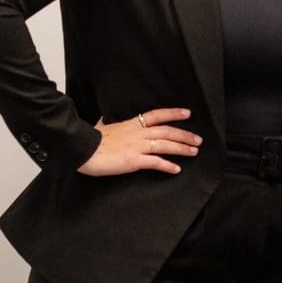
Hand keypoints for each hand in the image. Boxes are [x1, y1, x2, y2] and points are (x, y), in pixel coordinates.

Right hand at [77, 108, 201, 176]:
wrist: (83, 150)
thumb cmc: (89, 140)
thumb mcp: (100, 127)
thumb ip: (104, 122)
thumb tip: (102, 118)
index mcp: (131, 124)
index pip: (157, 115)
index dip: (173, 113)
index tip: (187, 113)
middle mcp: (137, 133)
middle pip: (167, 131)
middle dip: (185, 135)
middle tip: (198, 139)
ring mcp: (137, 146)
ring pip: (165, 145)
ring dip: (182, 148)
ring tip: (193, 152)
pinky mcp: (134, 160)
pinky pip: (155, 162)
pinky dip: (167, 165)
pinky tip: (176, 169)